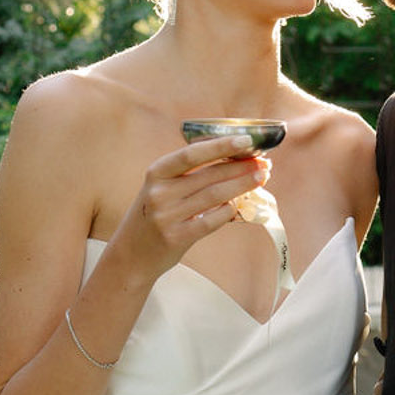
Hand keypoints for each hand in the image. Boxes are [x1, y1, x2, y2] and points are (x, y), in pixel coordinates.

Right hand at [113, 134, 269, 279]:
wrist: (131, 255)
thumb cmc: (153, 216)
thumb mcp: (161, 189)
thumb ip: (188, 176)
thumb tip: (234, 161)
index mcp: (156, 173)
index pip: (192, 153)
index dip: (221, 145)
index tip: (246, 140)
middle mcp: (160, 192)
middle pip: (210, 175)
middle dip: (240, 167)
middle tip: (262, 163)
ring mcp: (167, 215)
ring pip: (215, 196)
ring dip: (242, 185)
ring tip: (260, 178)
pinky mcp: (177, 237)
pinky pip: (212, 220)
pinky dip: (229, 211)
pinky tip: (240, 206)